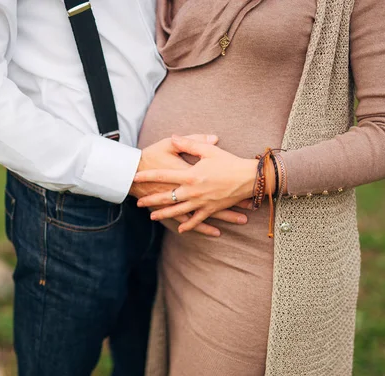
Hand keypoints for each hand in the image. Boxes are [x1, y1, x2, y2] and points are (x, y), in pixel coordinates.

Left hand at [134, 135, 260, 232]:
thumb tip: (174, 137)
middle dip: (151, 200)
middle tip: (139, 202)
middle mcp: (193, 191)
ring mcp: (201, 202)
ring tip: (151, 217)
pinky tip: (180, 229)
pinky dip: (189, 225)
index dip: (148, 176)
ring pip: (178, 211)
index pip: (163, 176)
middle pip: (167, 197)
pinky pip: (197, 220)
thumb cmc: (229, 162)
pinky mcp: (211, 209)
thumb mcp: (208, 150)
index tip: (135, 176)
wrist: (249, 178)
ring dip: (164, 214)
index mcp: (190, 175)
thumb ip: (189, 143)